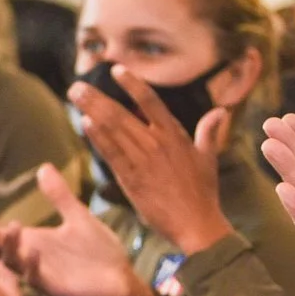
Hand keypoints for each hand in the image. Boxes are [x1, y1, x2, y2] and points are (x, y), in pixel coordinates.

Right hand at [0, 164, 156, 295]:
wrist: (124, 279)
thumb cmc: (99, 251)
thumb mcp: (78, 217)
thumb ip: (59, 196)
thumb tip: (43, 167)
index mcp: (32, 243)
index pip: (0, 235)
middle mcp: (30, 259)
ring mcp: (41, 275)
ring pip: (13, 265)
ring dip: (9, 247)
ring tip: (14, 226)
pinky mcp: (55, 289)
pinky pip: (36, 280)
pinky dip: (33, 266)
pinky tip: (37, 251)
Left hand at [69, 66, 232, 253]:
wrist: (197, 225)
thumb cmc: (203, 193)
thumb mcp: (209, 158)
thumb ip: (209, 132)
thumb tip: (220, 111)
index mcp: (175, 136)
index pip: (151, 102)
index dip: (133, 84)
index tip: (116, 70)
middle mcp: (158, 144)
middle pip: (123, 114)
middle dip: (97, 98)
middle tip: (77, 85)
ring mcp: (143, 161)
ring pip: (113, 130)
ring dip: (91, 111)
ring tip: (75, 96)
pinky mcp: (132, 179)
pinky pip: (112, 153)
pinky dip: (98, 137)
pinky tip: (84, 123)